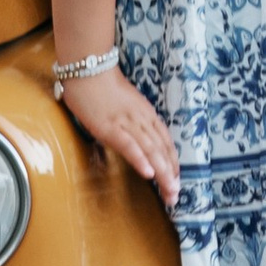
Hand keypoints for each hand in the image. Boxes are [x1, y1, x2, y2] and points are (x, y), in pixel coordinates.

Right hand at [60, 64, 180, 212]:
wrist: (88, 69)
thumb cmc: (103, 87)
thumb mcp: (126, 105)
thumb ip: (134, 122)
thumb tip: (138, 140)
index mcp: (147, 114)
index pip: (165, 142)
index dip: (172, 162)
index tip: (177, 181)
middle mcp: (142, 120)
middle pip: (161, 150)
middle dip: (170, 175)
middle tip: (175, 196)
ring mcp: (127, 123)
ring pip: (150, 150)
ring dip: (161, 173)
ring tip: (169, 192)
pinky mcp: (110, 127)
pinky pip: (129, 145)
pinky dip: (140, 159)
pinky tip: (148, 173)